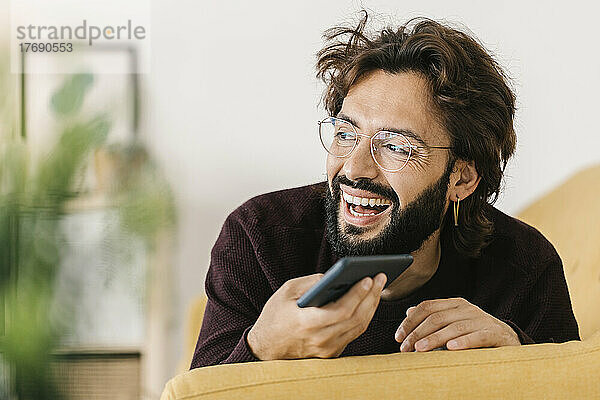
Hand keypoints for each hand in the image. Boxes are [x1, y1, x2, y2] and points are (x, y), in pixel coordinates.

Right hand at [247, 272, 386, 359]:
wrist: (265, 347)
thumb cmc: (275, 315)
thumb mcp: (287, 291)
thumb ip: (312, 282)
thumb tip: (337, 276)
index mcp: (307, 323)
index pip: (341, 311)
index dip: (358, 294)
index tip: (369, 278)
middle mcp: (320, 340)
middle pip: (355, 318)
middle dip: (371, 296)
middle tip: (381, 277)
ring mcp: (327, 349)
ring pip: (358, 327)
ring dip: (371, 306)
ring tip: (378, 287)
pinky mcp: (331, 353)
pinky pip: (353, 333)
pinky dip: (363, 316)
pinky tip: (368, 302)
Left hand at [394, 297, 519, 351]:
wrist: (508, 340)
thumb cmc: (475, 333)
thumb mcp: (453, 323)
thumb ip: (433, 317)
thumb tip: (409, 311)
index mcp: (455, 304)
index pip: (427, 307)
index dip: (410, 321)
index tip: (398, 337)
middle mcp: (467, 308)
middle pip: (437, 317)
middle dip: (417, 333)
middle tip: (405, 348)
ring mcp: (481, 319)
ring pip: (453, 327)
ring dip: (434, 339)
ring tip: (420, 349)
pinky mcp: (495, 333)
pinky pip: (477, 336)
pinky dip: (463, 342)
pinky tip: (451, 348)